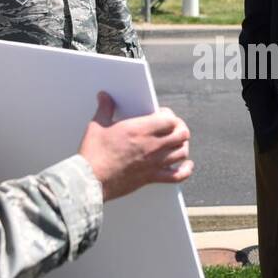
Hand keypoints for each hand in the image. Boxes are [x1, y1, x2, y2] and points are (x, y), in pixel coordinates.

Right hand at [78, 92, 193, 200]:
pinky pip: (177, 176)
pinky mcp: (152, 177)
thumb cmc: (94, 154)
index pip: (170, 119)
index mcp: (140, 129)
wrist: (91, 180)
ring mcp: (154, 162)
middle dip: (180, 129)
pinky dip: (185, 170)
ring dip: (182, 146)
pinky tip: (187, 165)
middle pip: (182, 134)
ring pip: (182, 152)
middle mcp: (152, 145)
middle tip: (173, 128)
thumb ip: (105, 108)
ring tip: (177, 143)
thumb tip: (104, 96)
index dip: (169, 116)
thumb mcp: (97, 126)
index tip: (162, 115)